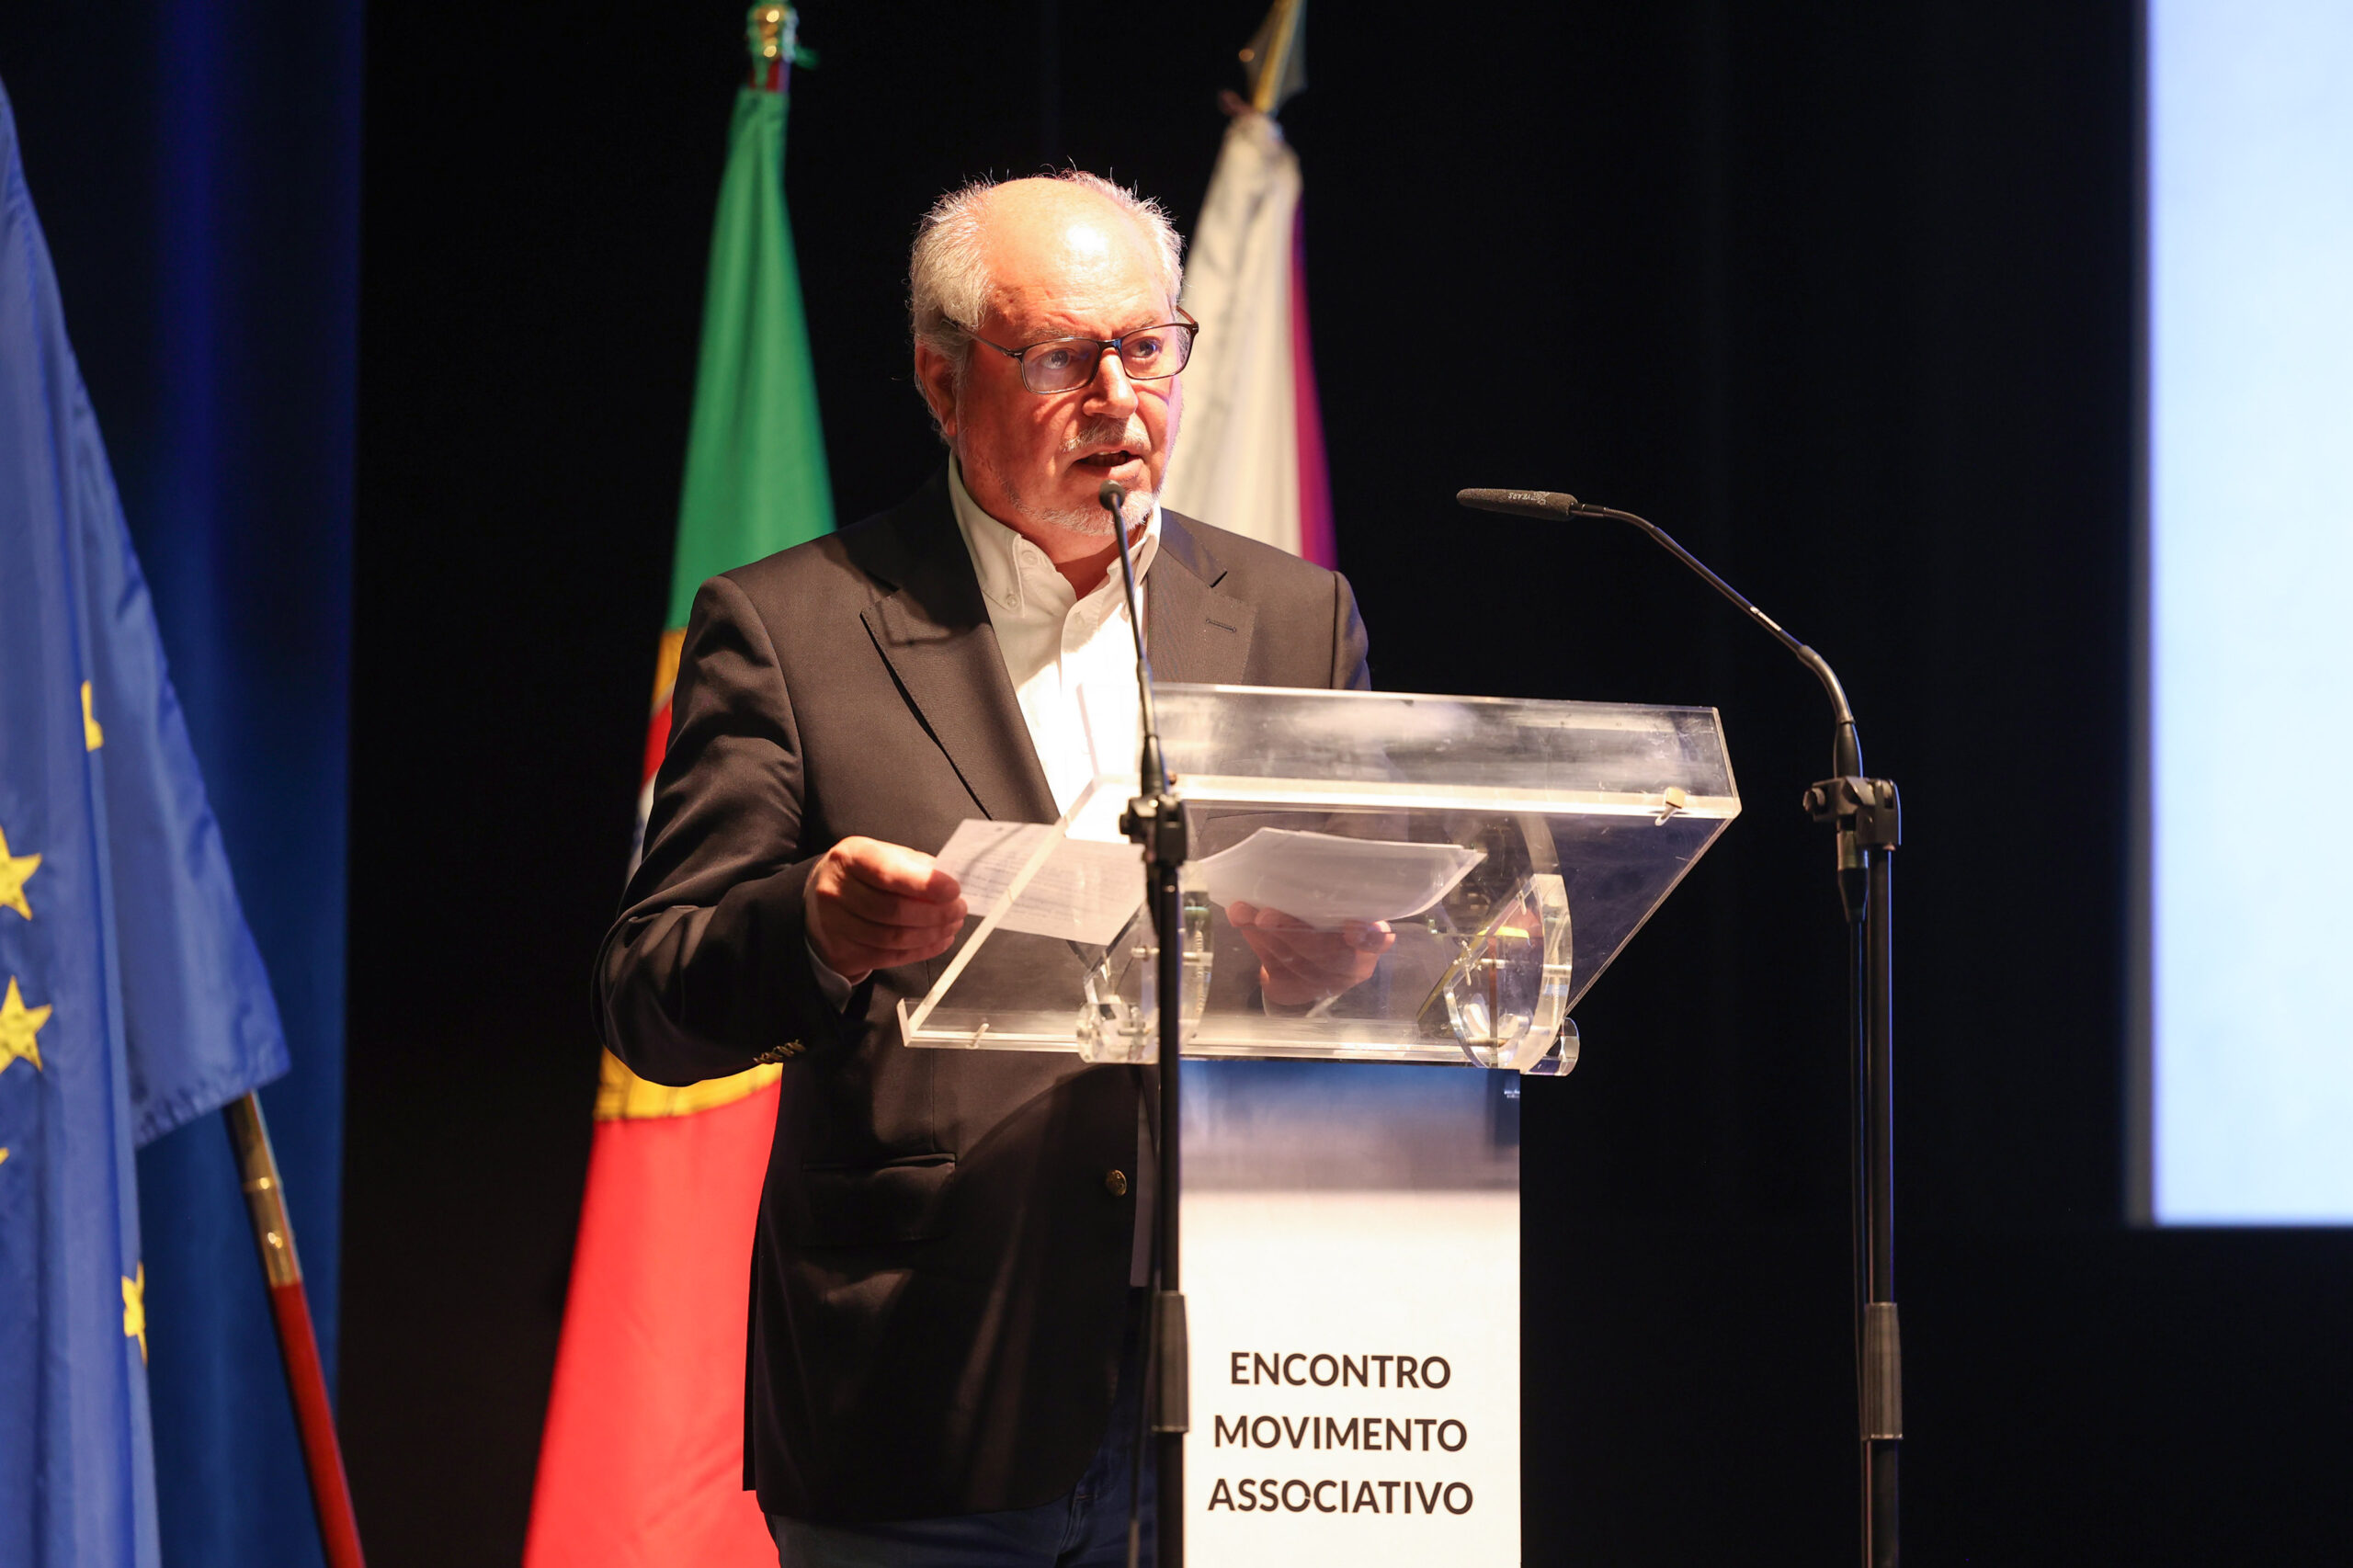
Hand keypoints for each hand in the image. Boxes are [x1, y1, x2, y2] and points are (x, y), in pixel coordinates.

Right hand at [804, 837, 966, 984]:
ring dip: (931, 933)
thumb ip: (913, 864)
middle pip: (891, 909)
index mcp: (849, 857)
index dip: (923, 883)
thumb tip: (949, 878)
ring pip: (892, 937)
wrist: (818, 902)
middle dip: (935, 913)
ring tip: (952, 925)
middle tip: (959, 910)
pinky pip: (889, 956)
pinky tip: (939, 941)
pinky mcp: (843, 951)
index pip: (886, 872)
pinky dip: (920, 951)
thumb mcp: (881, 856)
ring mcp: (835, 924)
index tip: (953, 889)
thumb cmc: (861, 876)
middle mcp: (836, 890)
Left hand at [1225, 901, 1395, 1007]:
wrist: (1309, 966)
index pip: (1376, 943)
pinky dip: (1254, 940)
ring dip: (1265, 934)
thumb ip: (1337, 901)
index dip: (1369, 937)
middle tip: (1267, 915)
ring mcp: (1318, 983)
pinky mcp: (1290, 989)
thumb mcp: (1340, 914)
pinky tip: (1241, 920)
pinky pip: (1271, 966)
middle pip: (1325, 953)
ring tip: (1244, 912)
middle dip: (1293, 932)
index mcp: (1367, 947)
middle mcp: (1347, 968)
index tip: (1354, 928)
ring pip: (1293, 960)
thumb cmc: (1329, 928)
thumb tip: (1316, 870)